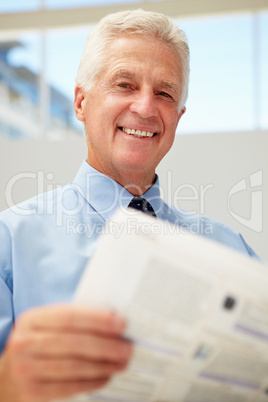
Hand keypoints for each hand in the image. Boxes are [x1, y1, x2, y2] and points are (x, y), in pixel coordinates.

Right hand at [0, 304, 131, 401]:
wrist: (7, 375)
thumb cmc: (38, 343)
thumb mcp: (48, 325)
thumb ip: (74, 320)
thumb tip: (112, 319)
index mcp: (32, 319)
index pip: (70, 317)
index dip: (98, 320)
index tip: (121, 324)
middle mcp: (25, 343)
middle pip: (74, 343)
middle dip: (106, 345)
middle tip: (127, 348)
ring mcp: (26, 369)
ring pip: (74, 366)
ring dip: (103, 365)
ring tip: (122, 363)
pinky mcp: (32, 391)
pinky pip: (69, 387)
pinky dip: (92, 381)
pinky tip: (106, 376)